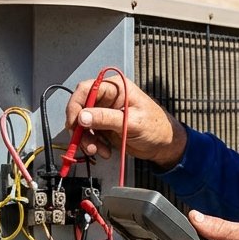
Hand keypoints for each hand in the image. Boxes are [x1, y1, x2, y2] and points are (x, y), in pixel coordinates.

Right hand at [65, 77, 186, 168]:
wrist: (164, 144)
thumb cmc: (156, 127)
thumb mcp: (131, 122)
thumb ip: (106, 118)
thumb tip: (83, 117)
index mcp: (115, 88)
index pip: (86, 89)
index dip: (76, 105)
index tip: (74, 122)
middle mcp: (107, 98)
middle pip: (80, 107)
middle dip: (80, 127)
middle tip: (84, 141)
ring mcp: (104, 112)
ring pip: (83, 124)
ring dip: (87, 139)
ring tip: (98, 150)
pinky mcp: (104, 126)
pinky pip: (89, 134)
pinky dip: (93, 144)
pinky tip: (104, 151)